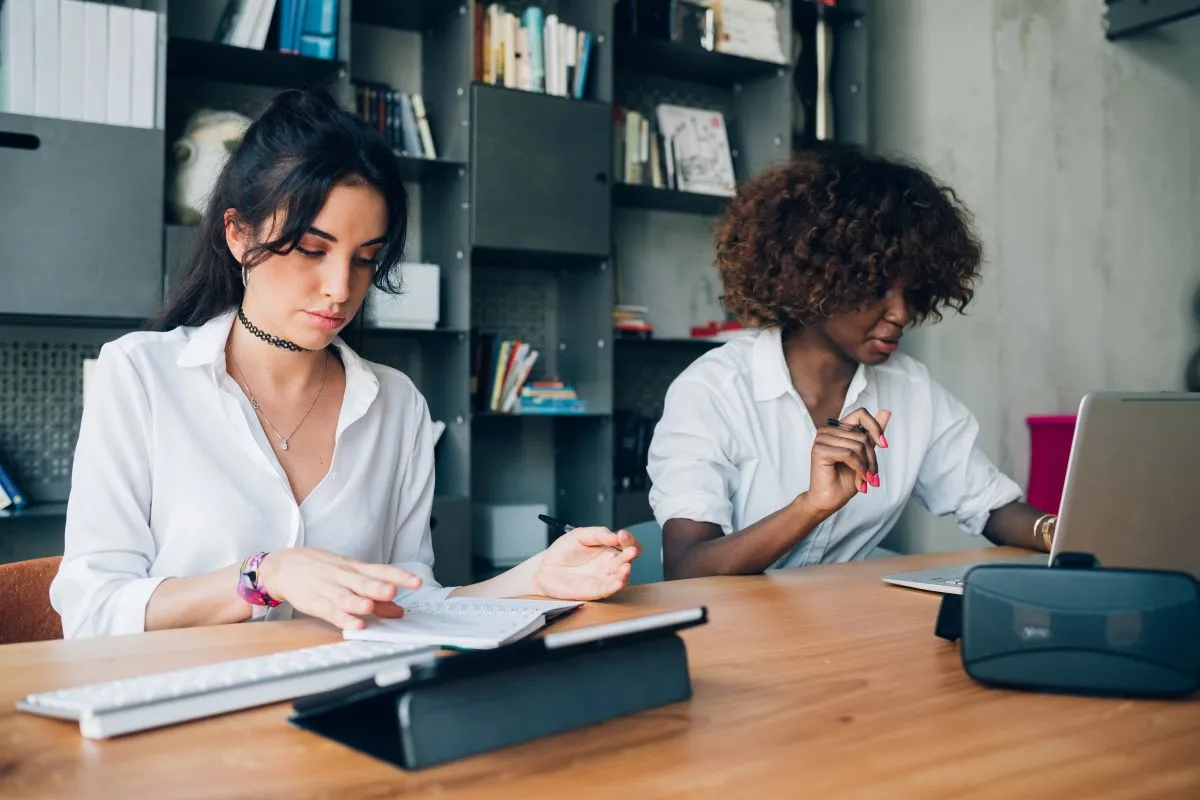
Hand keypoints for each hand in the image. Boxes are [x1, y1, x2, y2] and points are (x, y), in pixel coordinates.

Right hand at [256, 548, 422, 629]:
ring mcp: (327, 588)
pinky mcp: (314, 602)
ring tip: (370, 607)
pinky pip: (330, 611)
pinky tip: (354, 625)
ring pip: (345, 596)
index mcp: (354, 568)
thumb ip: (376, 596)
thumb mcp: (350, 577)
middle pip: (363, 582)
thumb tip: (400, 610)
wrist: (284, 565)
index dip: (399, 576)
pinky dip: (342, 618)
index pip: (380, 570)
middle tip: (394, 591)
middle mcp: (343, 576)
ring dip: (358, 602)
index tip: (417, 582)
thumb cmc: (323, 570)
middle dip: (378, 587)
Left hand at [532, 527, 641, 600]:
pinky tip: (617, 582)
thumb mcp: (580, 535)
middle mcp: (609, 564)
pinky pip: (608, 590)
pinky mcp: (595, 591)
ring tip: (625, 567)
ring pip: (622, 577)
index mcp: (608, 549)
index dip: (629, 540)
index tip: (622, 535)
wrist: (545, 567)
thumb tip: (615, 536)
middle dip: (630, 556)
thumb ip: (599, 534)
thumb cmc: (563, 551)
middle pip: (627, 561)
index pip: (627, 545)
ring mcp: (603, 578)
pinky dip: (614, 587)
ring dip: (625, 573)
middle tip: (629, 551)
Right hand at [803, 408, 891, 516]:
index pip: (861, 414)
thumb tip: (886, 411)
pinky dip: (859, 469)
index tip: (884, 445)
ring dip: (866, 466)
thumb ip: (872, 434)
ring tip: (866, 480)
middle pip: (862, 436)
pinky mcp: (819, 450)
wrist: (830, 500)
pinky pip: (849, 454)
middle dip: (872, 458)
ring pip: (857, 445)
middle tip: (873, 476)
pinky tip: (861, 481)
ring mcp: (821, 439)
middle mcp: (827, 431)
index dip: (875, 427)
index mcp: (837, 429)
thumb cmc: (845, 480)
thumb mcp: (864, 455)